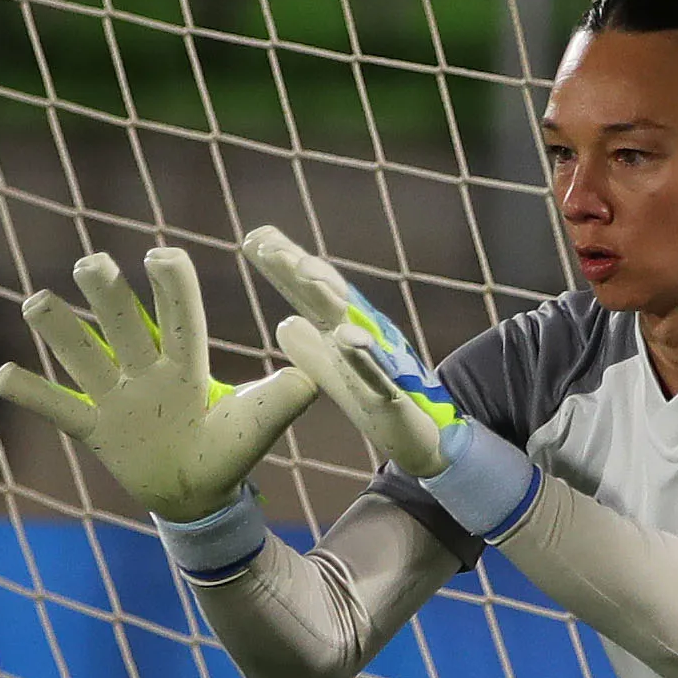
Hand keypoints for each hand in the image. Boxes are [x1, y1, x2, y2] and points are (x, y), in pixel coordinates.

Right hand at [0, 247, 314, 521]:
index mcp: (186, 365)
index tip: (160, 257)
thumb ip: (282, 398)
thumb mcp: (258, 425)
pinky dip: (30, 393)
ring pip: (84, 358)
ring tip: (36, 301)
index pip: (179, 318)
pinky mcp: (95, 431)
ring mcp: (116, 399)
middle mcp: (146, 372)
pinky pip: (59, 409)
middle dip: (108, 297)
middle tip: (92, 264)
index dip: (172, 287)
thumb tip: (313, 375)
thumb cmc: (229, 451)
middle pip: (124, 326)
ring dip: (61, 331)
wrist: (199, 495)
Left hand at [240, 224, 454, 478]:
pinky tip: (347, 337)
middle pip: (328, 297)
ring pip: (352, 319)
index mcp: (344, 331)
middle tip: (270, 247)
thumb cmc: (380, 400)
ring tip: (303, 270)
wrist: (424, 437)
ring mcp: (380, 360)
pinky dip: (364, 354)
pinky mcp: (394, 393)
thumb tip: (284, 323)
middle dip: (301, 269)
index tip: (253, 240)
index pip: (309, 295)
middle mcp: (364, 335)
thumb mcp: (337, 376)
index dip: (284, 269)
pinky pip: (378, 371)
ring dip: (330, 294)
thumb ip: (310, 350)